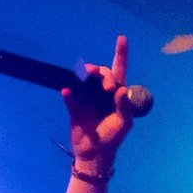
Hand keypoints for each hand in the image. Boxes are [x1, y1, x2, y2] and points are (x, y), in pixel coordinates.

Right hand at [64, 34, 137, 166]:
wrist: (95, 153)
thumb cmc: (113, 137)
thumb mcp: (124, 124)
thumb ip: (124, 107)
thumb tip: (121, 89)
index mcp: (116, 96)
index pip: (120, 71)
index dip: (121, 54)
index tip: (122, 38)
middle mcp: (101, 93)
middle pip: (103, 73)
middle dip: (103, 73)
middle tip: (106, 87)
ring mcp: (87, 98)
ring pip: (85, 80)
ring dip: (85, 76)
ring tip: (86, 78)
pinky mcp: (74, 107)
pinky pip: (70, 97)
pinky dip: (69, 94)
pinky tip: (68, 92)